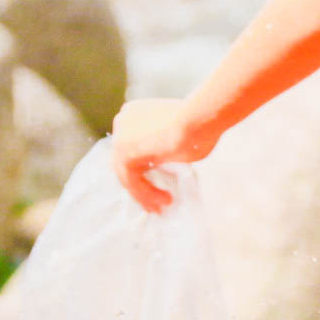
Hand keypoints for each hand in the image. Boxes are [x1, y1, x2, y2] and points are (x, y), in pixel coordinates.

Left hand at [110, 98, 212, 212]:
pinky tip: (164, 200)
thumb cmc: (199, 124)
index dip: (143, 165)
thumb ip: (165, 145)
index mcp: (134, 113)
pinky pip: (132, 181)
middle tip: (157, 200)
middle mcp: (123, 122)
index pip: (132, 145)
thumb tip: (169, 161)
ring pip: (127, 173)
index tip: (159, 180)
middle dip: (141, 183)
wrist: (198, 120)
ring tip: (162, 205)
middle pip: (126, 160)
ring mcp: (121, 138)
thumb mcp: (179, 134)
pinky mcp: (125, 155)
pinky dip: (146, 193)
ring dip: (145, 193)